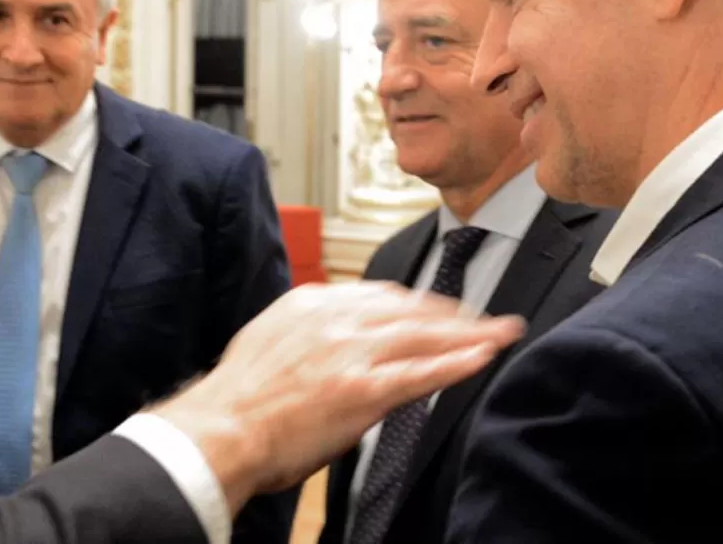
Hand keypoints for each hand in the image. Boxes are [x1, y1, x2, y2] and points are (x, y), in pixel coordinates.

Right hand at [152, 281, 524, 512]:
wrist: (220, 428)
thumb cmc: (237, 399)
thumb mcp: (270, 341)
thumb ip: (306, 333)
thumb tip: (326, 339)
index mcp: (311, 303)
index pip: (380, 295)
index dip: (418, 302)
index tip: (439, 308)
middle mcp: (336, 318)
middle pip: (411, 308)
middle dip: (455, 313)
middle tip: (486, 319)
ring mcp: (352, 352)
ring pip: (424, 334)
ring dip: (470, 333)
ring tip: (501, 334)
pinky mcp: (362, 389)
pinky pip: (422, 373)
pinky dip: (457, 363)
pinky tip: (483, 357)